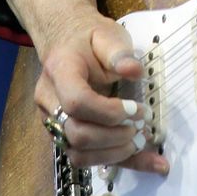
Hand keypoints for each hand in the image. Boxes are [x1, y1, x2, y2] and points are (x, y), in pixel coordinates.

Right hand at [34, 7, 168, 173]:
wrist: (65, 43)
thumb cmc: (88, 38)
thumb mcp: (106, 35)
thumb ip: (119, 52)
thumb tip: (135, 71)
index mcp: (60, 71)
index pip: (76, 101)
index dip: (108, 112)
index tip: (135, 109)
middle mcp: (49, 101)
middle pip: (76, 134)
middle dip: (114, 136)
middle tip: (141, 125)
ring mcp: (53, 122)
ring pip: (78, 154)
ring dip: (114, 154)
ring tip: (141, 140)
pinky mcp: (64, 135)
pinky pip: (86, 157)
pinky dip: (116, 160)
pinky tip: (147, 160)